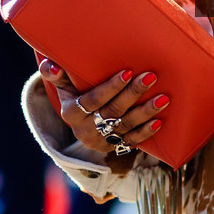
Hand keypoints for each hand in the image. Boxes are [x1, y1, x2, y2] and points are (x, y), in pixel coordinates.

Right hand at [40, 57, 167, 155]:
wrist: (81, 122)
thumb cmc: (74, 93)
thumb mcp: (61, 85)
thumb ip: (52, 73)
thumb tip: (50, 65)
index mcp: (71, 113)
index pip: (93, 100)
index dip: (111, 87)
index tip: (128, 72)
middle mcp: (85, 130)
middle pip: (112, 111)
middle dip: (133, 93)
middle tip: (150, 77)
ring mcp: (101, 140)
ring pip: (125, 126)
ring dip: (145, 112)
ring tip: (163, 98)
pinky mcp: (115, 148)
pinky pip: (132, 142)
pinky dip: (146, 132)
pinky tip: (159, 121)